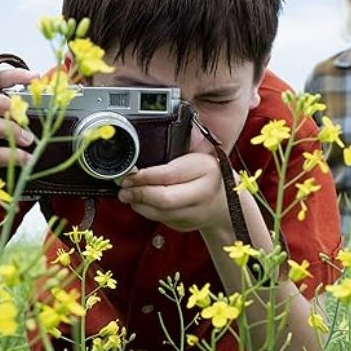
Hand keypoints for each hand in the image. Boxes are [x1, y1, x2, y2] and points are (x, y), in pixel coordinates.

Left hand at [115, 144, 232, 235]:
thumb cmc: (205, 171)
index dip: (144, 175)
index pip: (169, 174)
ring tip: (127, 195)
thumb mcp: (198, 150)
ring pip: (161, 213)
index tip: (130, 173)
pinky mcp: (188, 225)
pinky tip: (140, 202)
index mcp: (206, 168)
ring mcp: (198, 212)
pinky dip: (146, 211)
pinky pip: (162, 220)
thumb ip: (181, 139)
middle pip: (165, 199)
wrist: (226, 199)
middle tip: (124, 188)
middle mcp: (204, 192)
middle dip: (139, 193)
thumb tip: (156, 125)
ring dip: (139, 204)